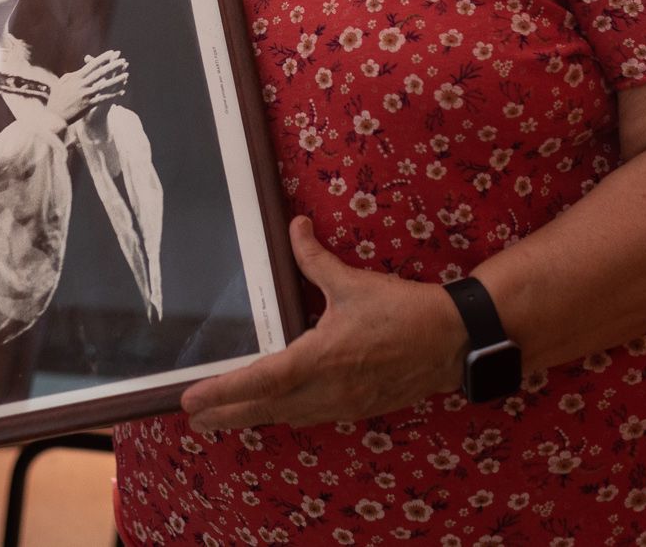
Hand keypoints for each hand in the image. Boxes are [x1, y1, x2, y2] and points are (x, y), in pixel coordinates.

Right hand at [49, 50, 127, 123]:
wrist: (54, 116)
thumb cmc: (57, 99)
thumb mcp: (62, 84)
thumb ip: (72, 76)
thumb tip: (80, 70)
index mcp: (76, 78)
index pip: (92, 65)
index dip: (103, 58)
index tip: (112, 52)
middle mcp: (81, 85)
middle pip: (100, 73)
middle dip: (113, 66)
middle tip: (123, 60)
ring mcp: (85, 95)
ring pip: (104, 85)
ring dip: (116, 80)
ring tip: (126, 75)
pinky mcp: (88, 105)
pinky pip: (103, 99)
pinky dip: (113, 95)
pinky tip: (121, 92)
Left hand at [181, 217, 468, 430]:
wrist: (453, 343)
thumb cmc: (403, 311)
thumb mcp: (354, 282)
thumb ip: (315, 259)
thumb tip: (295, 226)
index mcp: (320, 359)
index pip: (260, 381)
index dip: (223, 392)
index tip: (191, 399)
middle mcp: (326, 390)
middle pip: (265, 409)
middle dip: (226, 414)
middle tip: (193, 417)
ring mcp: (342, 405)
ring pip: (286, 416)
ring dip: (252, 417)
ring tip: (221, 419)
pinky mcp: (358, 410)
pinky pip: (310, 417)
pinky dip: (284, 415)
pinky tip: (274, 412)